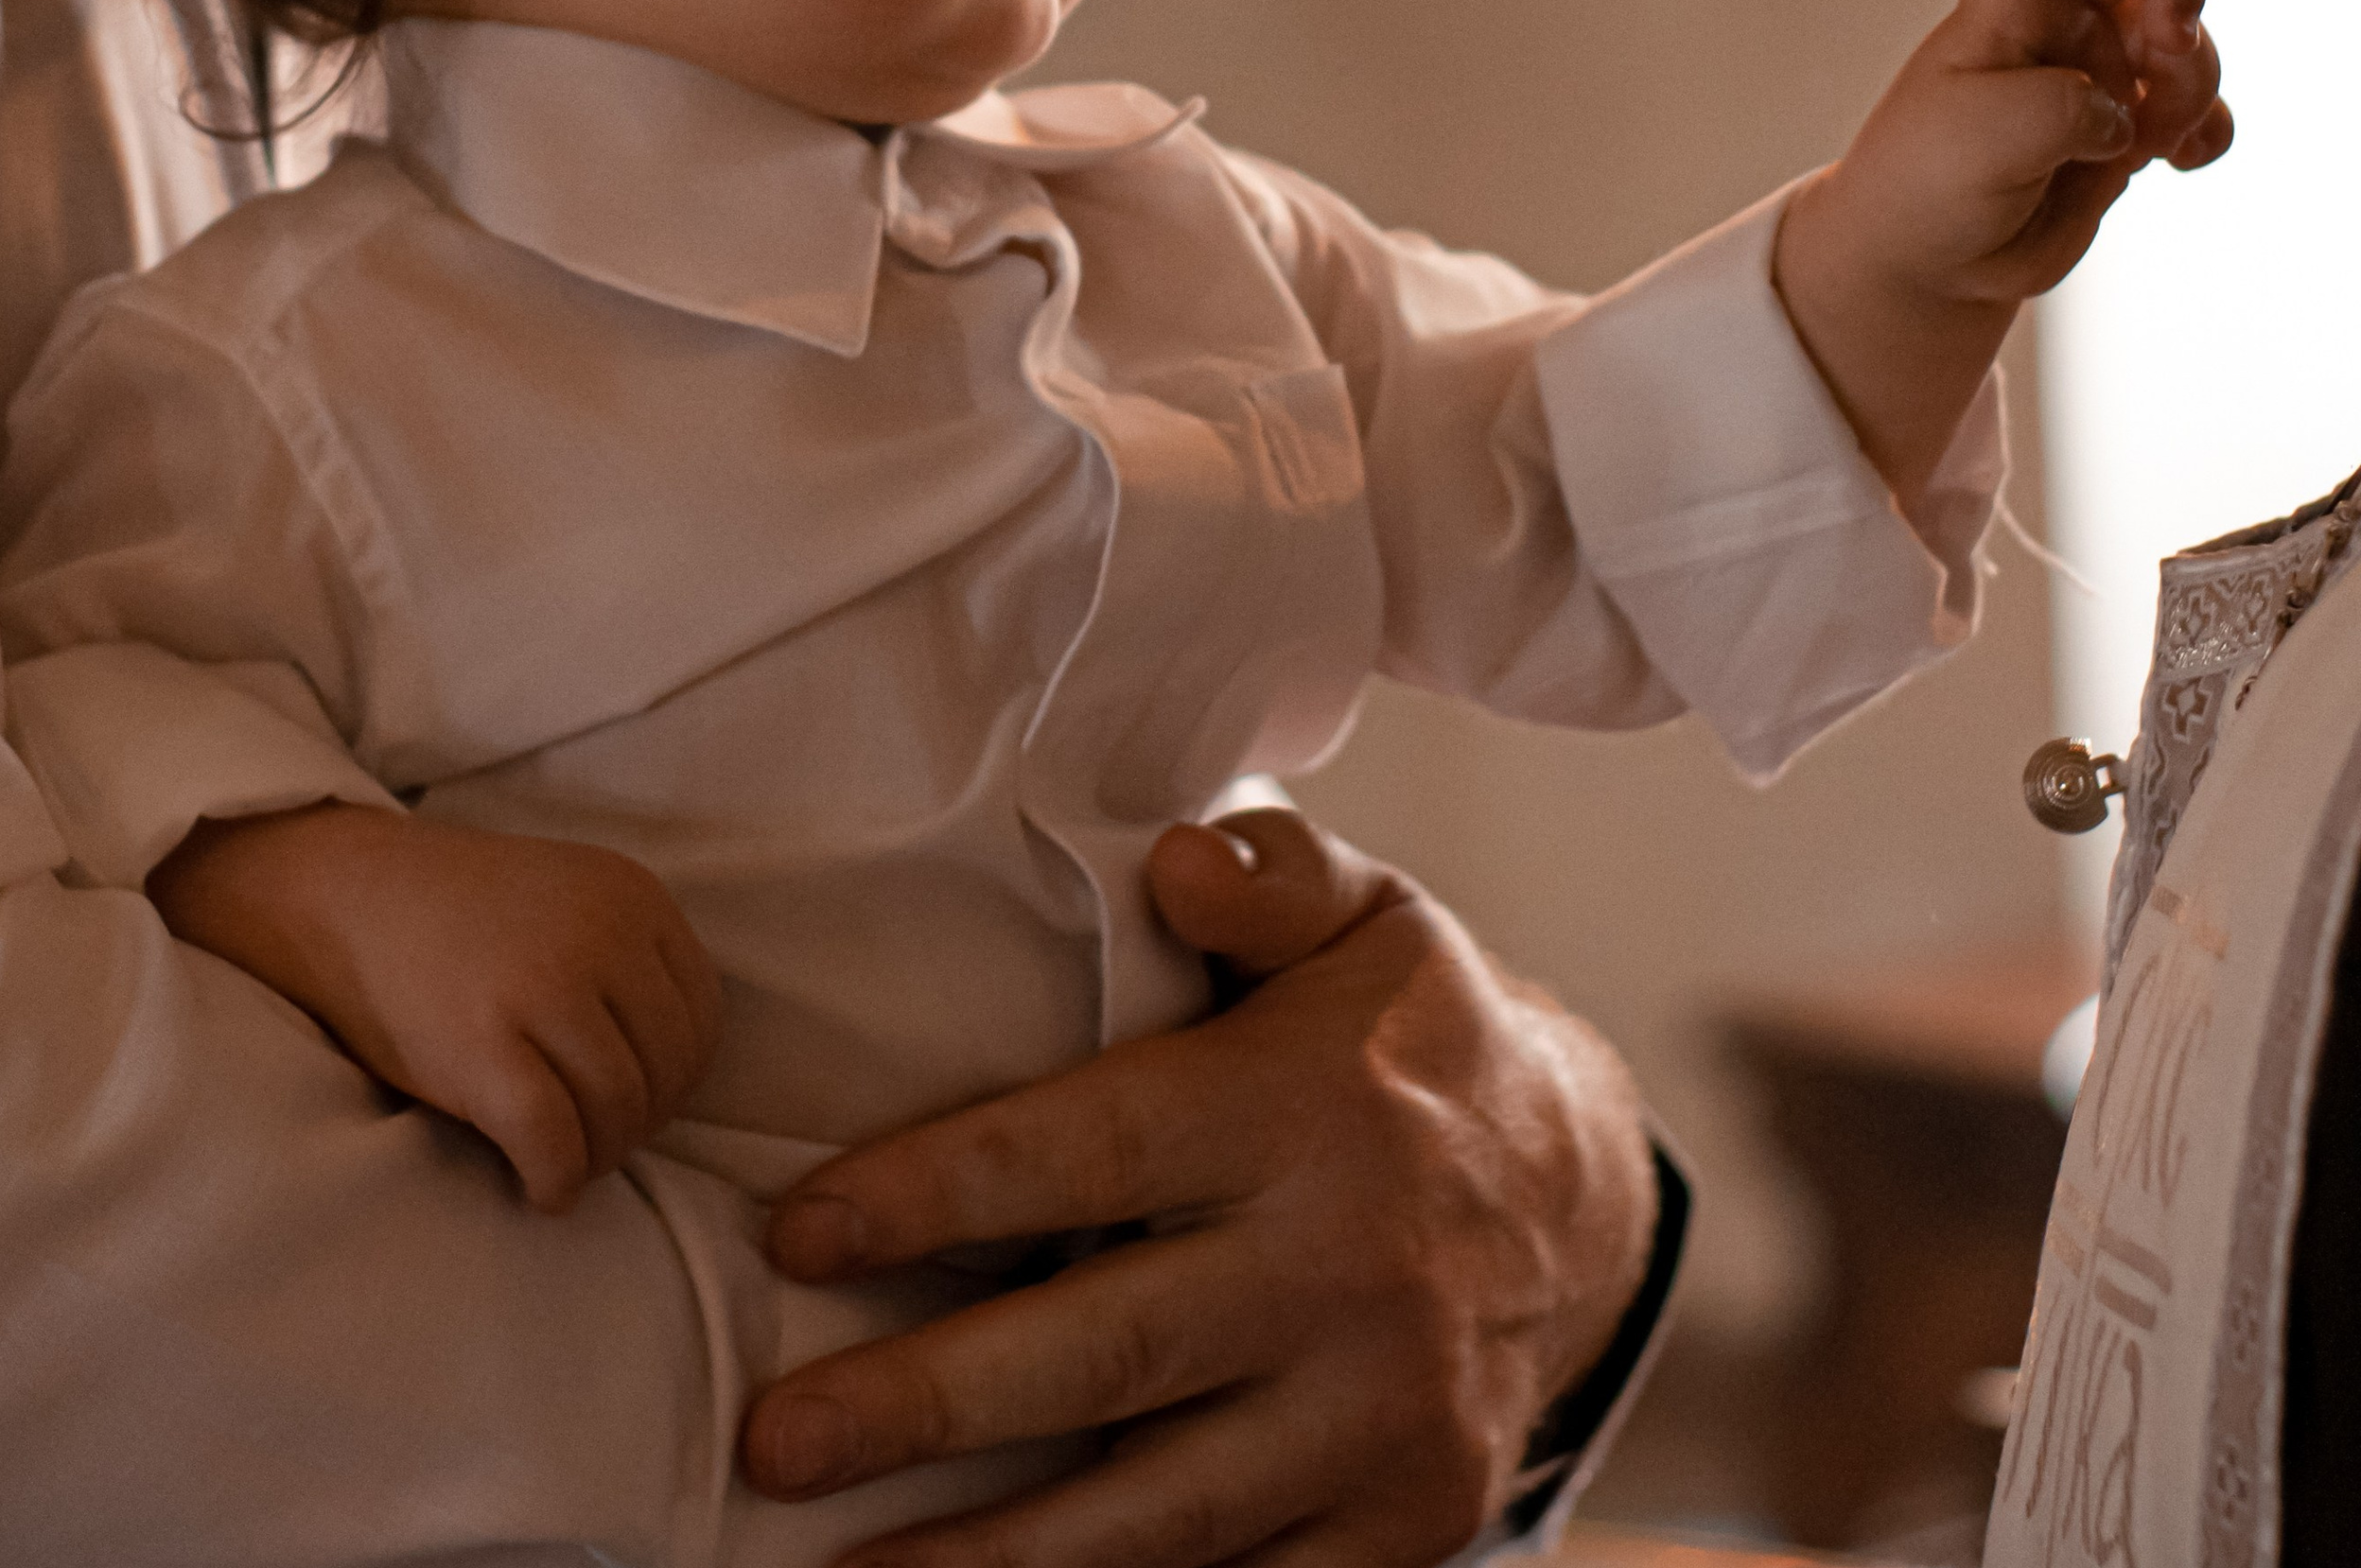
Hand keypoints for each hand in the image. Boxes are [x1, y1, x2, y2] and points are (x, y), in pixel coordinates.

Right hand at [149, 802, 723, 1209]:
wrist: (347, 897)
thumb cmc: (461, 918)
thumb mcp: (570, 903)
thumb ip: (627, 964)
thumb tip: (676, 1080)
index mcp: (632, 897)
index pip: (701, 1019)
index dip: (677, 1079)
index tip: (636, 1103)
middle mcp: (602, 935)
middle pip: (666, 1071)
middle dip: (638, 1126)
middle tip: (595, 1143)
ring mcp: (544, 988)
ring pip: (618, 1111)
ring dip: (598, 1157)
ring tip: (564, 1161)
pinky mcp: (484, 1047)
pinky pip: (554, 1142)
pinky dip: (556, 1180)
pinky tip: (539, 1187)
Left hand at [740, 808, 1659, 1567]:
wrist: (1585, 1196)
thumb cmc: (1414, 1036)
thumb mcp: (1371, 914)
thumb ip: (1270, 874)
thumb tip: (1172, 863)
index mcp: (1313, 1108)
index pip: (1101, 1152)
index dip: (945, 1193)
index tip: (802, 1231)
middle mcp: (1352, 1268)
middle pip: (1111, 1354)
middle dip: (930, 1406)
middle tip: (777, 1442)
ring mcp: (1386, 1415)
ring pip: (1165, 1511)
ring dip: (996, 1560)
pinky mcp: (1410, 1521)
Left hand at [1774, 0, 2230, 511]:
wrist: (1935, 258)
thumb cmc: (1927, 178)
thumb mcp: (1982, 136)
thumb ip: (2063, 109)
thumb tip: (2124, 113)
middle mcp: (2058, 17)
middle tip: (2166, 40)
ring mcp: (2098, 69)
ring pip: (2186, 34)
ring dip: (2192, 72)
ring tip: (2155, 128)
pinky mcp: (2129, 124)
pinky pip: (2199, 103)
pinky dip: (2207, 124)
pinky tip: (2186, 156)